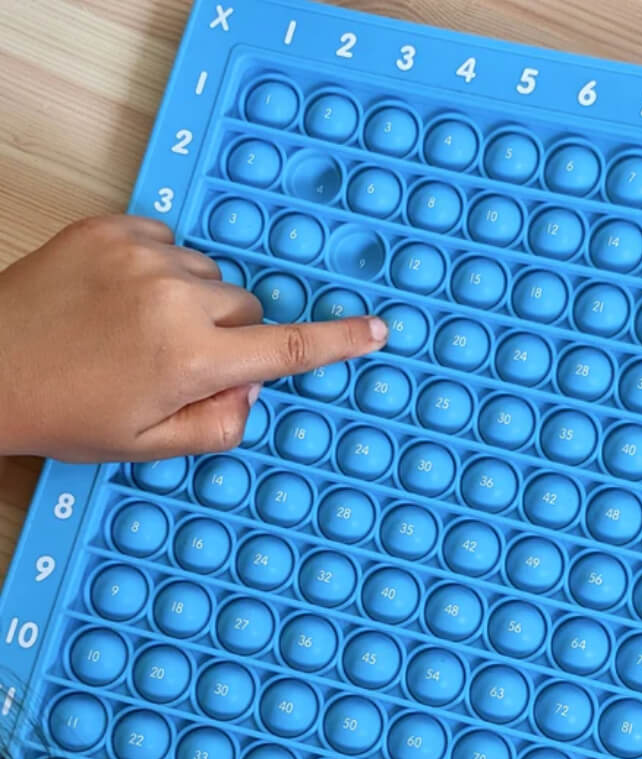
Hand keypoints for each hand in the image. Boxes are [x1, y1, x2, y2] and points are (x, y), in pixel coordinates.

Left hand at [0, 215, 386, 460]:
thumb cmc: (62, 411)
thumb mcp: (149, 444)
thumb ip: (222, 423)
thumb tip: (252, 387)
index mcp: (191, 359)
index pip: (287, 350)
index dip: (338, 341)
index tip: (377, 329)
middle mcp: (176, 300)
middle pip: (247, 309)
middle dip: (231, 336)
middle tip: (180, 362)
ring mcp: (143, 257)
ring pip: (212, 278)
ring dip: (196, 302)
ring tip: (139, 328)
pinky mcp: (113, 228)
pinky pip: (172, 247)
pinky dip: (162, 272)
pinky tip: (122, 299)